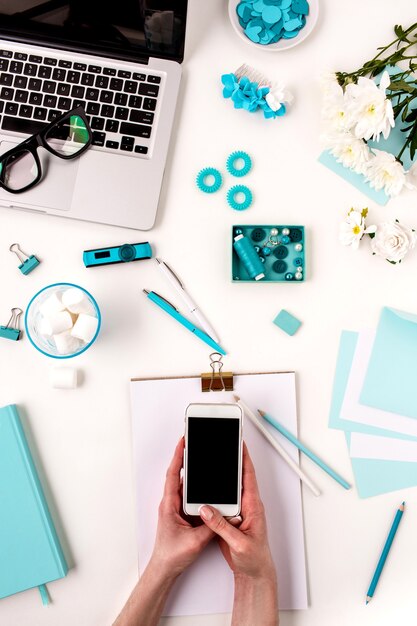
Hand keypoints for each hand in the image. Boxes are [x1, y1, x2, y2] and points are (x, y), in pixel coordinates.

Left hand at [149, 437, 213, 579]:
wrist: (165, 569)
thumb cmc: (173, 555)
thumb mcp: (196, 540)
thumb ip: (211, 525)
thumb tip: (224, 513)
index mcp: (170, 505)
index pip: (174, 474)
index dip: (178, 456)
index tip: (183, 441)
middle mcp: (171, 503)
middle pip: (179, 475)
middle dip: (186, 457)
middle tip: (193, 443)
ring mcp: (175, 508)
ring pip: (184, 485)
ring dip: (192, 472)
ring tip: (201, 458)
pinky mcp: (181, 514)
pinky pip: (189, 496)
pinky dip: (196, 488)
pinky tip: (206, 484)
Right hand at [199, 442, 275, 580]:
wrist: (253, 573)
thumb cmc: (254, 559)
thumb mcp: (238, 543)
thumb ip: (221, 526)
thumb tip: (206, 509)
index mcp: (253, 506)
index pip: (248, 476)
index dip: (244, 458)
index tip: (239, 442)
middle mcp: (247, 505)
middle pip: (238, 477)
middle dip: (231, 460)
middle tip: (223, 445)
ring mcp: (238, 511)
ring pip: (228, 489)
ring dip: (221, 477)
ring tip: (212, 461)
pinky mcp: (230, 519)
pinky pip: (221, 502)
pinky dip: (214, 493)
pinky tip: (205, 489)